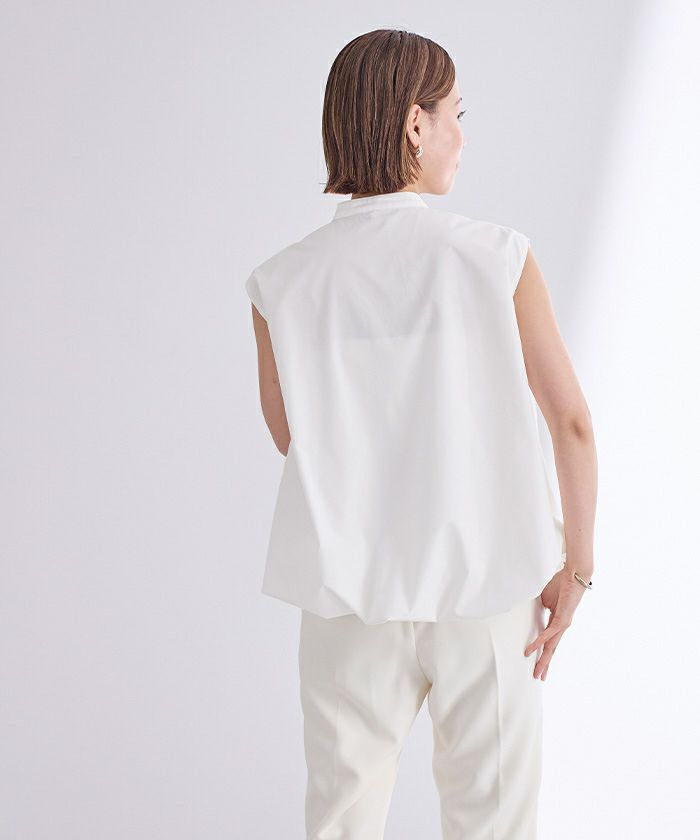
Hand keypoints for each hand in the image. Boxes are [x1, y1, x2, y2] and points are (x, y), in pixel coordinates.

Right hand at [524, 566, 589, 680]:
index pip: (549, 642)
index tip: (538, 664)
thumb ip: (539, 609)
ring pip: (551, 647)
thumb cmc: (560, 584)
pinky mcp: (562, 620)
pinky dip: (538, 642)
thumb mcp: (544, 599)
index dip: (543, 653)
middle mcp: (561, 626)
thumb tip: (530, 614)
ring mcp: (562, 625)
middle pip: (551, 649)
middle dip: (544, 664)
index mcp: (557, 622)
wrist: (573, 575)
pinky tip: (530, 650)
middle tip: (539, 677)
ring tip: (537, 672)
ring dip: (543, 660)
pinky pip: (547, 634)